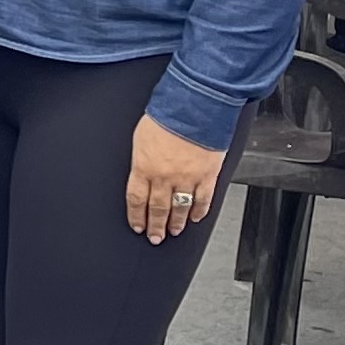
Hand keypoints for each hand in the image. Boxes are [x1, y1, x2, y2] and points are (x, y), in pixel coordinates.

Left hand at [122, 115, 223, 242]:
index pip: (136, 199)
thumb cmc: (166, 116)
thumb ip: (141, 158)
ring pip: (179, 209)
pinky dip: (199, 212)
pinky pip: (203, 200)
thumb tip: (140, 170)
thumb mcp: (141, 137)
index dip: (136, 216)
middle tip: (154, 237)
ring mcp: (187, 178)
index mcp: (144, 167)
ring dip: (175, 223)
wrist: (194, 108)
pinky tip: (195, 218)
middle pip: (157, 209)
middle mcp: (164, 177)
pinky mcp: (207, 176)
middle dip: (155, 226)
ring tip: (173, 231)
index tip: (137, 226)